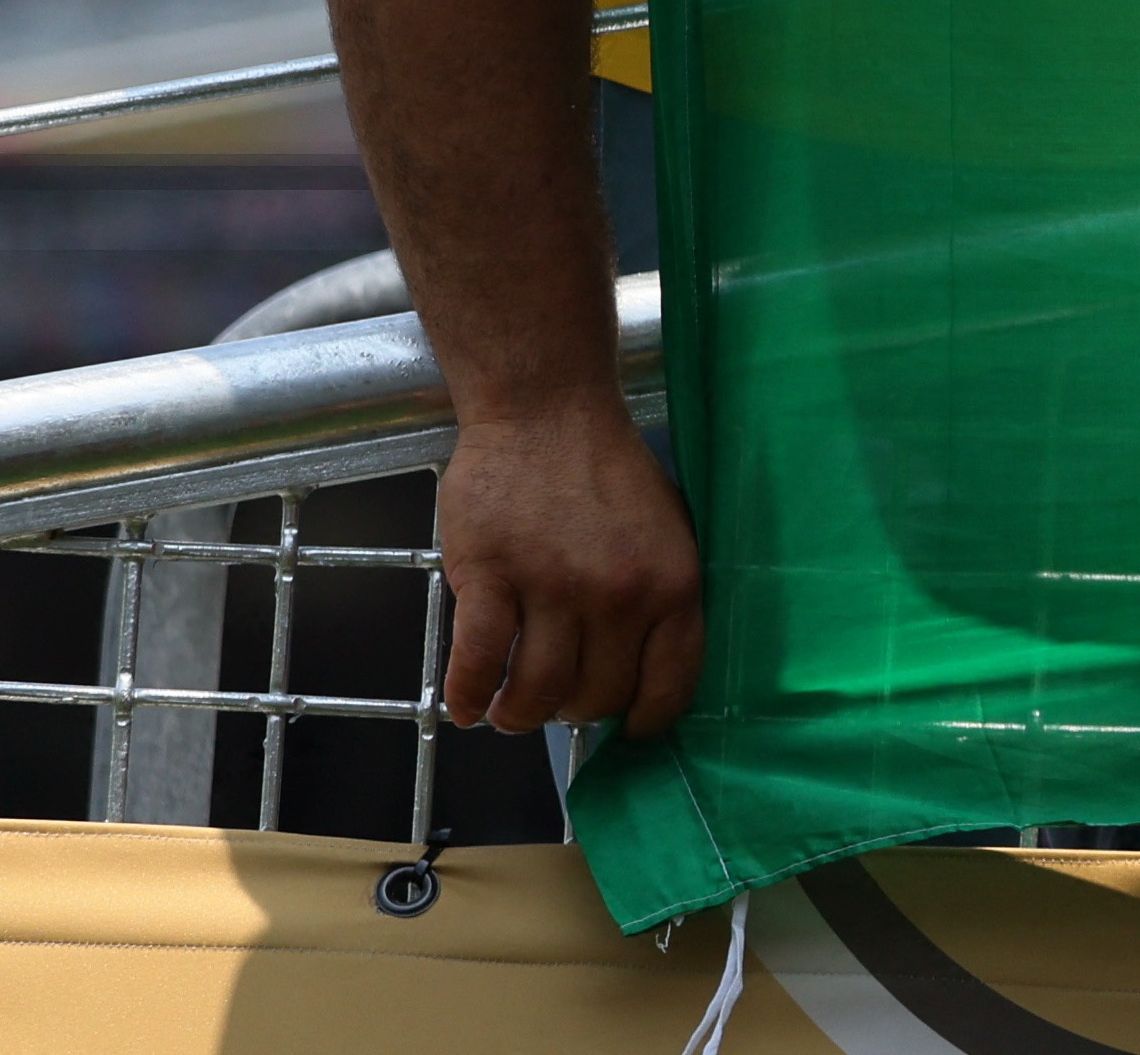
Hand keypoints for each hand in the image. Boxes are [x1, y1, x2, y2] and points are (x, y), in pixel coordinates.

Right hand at [436, 397, 703, 733]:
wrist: (547, 409)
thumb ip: (659, 600)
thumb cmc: (607, 471)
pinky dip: (469, 697)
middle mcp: (619, 595)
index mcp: (673, 585)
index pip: (668, 688)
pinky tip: (467, 705)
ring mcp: (554, 588)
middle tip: (556, 697)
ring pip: (536, 694)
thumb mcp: (666, 533)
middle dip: (574, 710)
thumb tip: (645, 673)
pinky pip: (478, 666)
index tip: (626, 729)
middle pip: (595, 698)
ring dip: (519, 715)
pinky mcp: (492, 578)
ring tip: (509, 709)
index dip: (643, 720)